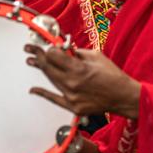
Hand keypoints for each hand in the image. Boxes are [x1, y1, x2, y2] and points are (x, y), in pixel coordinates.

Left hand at [25, 45, 141, 118]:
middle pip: (48, 67)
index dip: (48, 49)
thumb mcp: (96, 56)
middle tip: (29, 49)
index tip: (46, 46)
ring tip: (30, 61)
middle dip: (38, 56)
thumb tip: (63, 49)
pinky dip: (42, 93)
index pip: (53, 56)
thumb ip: (77, 52)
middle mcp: (72, 83)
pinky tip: (33, 89)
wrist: (123, 97)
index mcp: (78, 68)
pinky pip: (54, 98)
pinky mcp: (72, 106)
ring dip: (40, 69)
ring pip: (51, 80)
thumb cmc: (113, 75)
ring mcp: (71, 96)